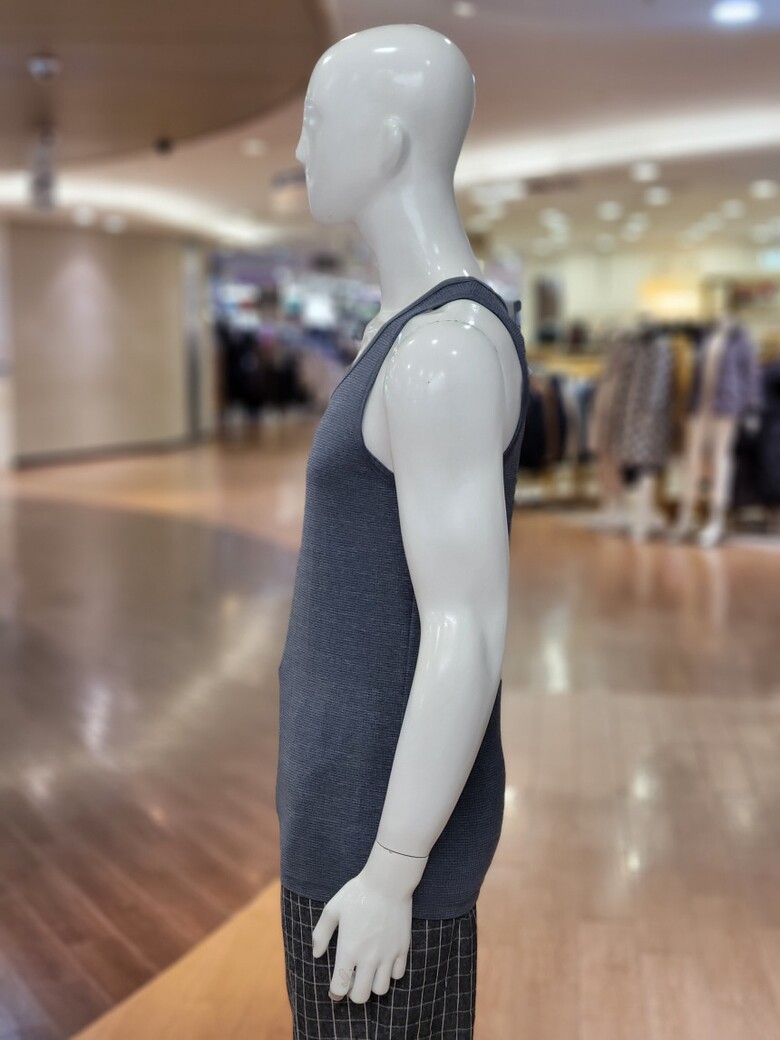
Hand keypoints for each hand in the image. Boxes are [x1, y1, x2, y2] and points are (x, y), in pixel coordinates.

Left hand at [311, 841, 427, 1003]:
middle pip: (361, 997)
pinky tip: (384, 960)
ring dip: (372, 985)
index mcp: (349, 950)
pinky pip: (398, 974)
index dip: (335, 992)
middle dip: (354, 993)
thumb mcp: (332, 909)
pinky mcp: (402, 949)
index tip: (335, 988)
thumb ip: (321, 934)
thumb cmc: (357, 893)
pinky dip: (390, 973)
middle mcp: (368, 957)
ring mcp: (388, 955)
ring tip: (368, 972)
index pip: (340, 988)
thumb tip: (316, 954)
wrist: (388, 882)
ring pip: (381, 990)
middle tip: (352, 980)